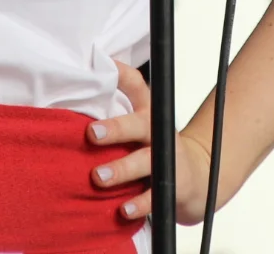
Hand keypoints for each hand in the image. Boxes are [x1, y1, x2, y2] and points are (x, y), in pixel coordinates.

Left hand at [86, 59, 216, 223]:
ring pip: (144, 162)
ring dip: (121, 169)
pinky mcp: (170, 187)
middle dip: (116, 128)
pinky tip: (123, 209)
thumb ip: (116, 114)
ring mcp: (166, 160)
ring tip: (98, 176)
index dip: (121, 74)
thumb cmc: (154, 149)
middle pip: (139, 125)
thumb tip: (77, 97)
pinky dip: (138, 204)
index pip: (136, 86)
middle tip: (91, 133)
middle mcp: (157, 133)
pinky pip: (153, 197)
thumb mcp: (141, 127)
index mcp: (148, 114)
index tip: (103, 64)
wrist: (197, 178)